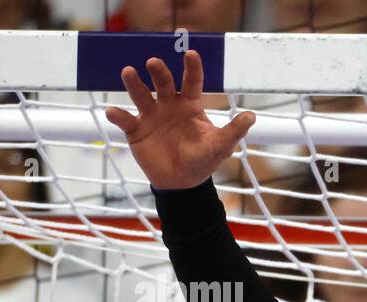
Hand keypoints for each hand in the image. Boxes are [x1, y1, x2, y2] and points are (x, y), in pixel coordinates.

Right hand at [104, 50, 254, 190]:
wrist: (181, 182)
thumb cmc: (202, 160)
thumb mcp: (219, 146)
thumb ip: (233, 131)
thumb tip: (252, 116)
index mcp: (189, 104)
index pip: (191, 82)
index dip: (192, 68)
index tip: (191, 54)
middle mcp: (168, 105)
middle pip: (163, 83)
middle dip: (159, 72)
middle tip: (154, 63)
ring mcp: (150, 115)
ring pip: (140, 95)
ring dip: (134, 84)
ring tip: (128, 72)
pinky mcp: (135, 130)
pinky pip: (125, 120)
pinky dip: (118, 116)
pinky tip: (114, 112)